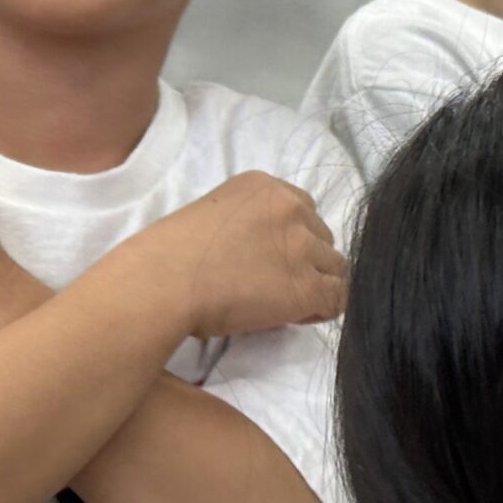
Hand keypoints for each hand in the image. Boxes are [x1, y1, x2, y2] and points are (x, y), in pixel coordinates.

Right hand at [112, 172, 345, 342]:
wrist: (164, 282)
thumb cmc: (169, 255)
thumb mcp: (213, 216)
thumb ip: (246, 224)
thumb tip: (259, 256)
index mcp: (263, 186)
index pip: (302, 208)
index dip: (291, 238)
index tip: (272, 260)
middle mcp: (290, 208)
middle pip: (322, 236)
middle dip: (306, 259)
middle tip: (276, 284)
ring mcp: (302, 246)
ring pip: (335, 267)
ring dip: (315, 283)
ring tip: (284, 303)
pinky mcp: (307, 286)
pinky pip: (337, 298)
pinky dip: (321, 309)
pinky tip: (294, 316)